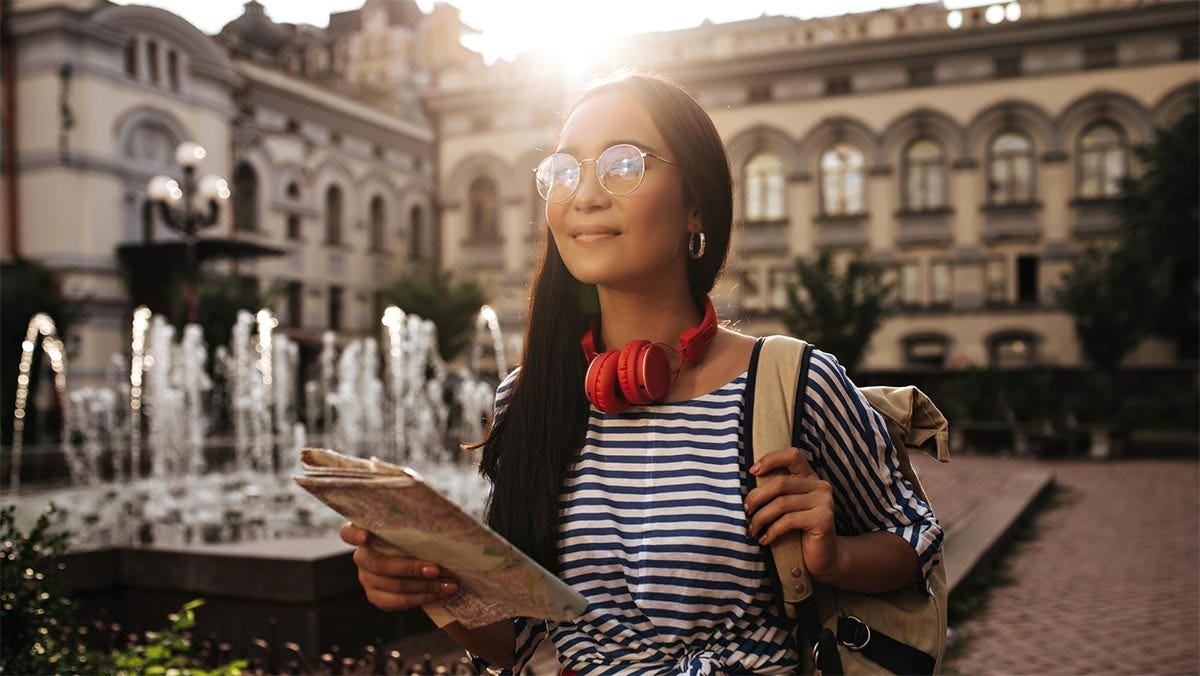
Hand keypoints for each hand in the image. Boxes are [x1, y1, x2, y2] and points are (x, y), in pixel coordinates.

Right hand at [339, 522, 459, 611]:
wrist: (424, 559)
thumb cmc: (420, 534)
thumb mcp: (418, 523)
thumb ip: (419, 520)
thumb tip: (442, 517)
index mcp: (365, 532)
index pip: (348, 532)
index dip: (355, 535)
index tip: (366, 537)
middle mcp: (362, 557)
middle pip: (378, 565)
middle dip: (410, 568)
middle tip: (436, 569)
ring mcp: (367, 578)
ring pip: (392, 586)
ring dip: (424, 587)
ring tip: (449, 584)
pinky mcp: (376, 597)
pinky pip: (396, 603)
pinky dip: (421, 598)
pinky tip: (440, 593)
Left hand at [744, 447, 842, 581]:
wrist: (823, 557)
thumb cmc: (798, 532)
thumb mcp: (786, 508)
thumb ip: (774, 494)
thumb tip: (742, 490)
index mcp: (809, 477)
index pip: (792, 455)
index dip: (771, 459)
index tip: (752, 471)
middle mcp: (820, 485)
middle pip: (780, 483)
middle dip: (756, 498)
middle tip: (745, 512)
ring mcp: (824, 501)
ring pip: (781, 503)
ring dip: (760, 518)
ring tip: (751, 531)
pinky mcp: (823, 519)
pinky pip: (788, 520)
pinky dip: (772, 531)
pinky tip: (765, 540)